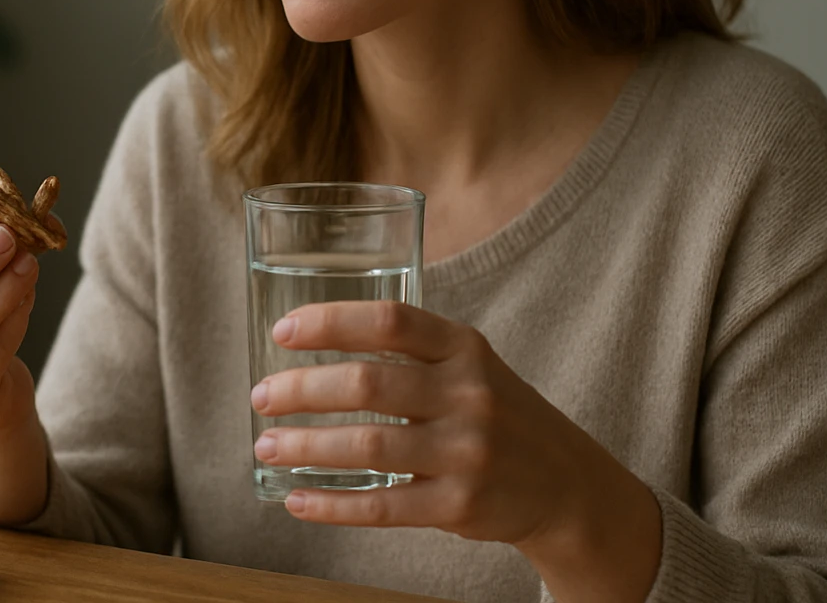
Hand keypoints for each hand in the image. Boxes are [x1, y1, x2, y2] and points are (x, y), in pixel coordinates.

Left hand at [249, 301, 659, 580]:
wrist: (566, 484)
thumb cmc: (496, 413)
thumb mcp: (470, 365)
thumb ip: (411, 349)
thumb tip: (314, 339)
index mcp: (464, 348)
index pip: (390, 320)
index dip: (330, 321)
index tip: (283, 331)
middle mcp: (468, 394)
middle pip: (367, 384)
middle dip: (301, 390)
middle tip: (261, 397)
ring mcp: (466, 452)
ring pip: (367, 446)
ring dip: (305, 447)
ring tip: (266, 445)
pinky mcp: (459, 505)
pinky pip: (381, 506)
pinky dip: (331, 504)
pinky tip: (296, 499)